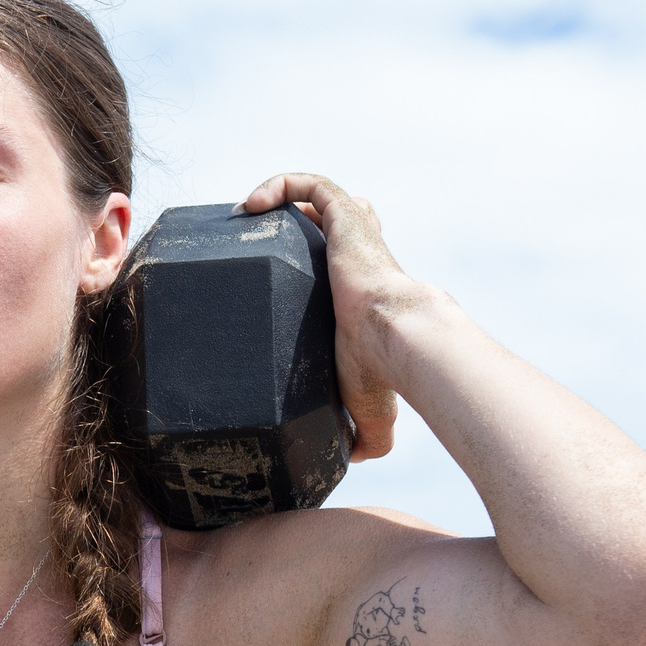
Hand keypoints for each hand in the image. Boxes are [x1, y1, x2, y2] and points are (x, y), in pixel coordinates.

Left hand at [237, 173, 434, 462]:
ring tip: (246, 218)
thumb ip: (366, 433)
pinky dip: (281, 185)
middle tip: (255, 241)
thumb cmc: (382, 373)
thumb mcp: (370, 409)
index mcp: (363, 290)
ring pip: (321, 196)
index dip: (321, 255)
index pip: (348, 261)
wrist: (399, 340)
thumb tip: (356, 460)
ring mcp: (354, 234)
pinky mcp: (345, 218)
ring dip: (283, 198)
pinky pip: (310, 185)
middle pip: (335, 220)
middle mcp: (360, 256)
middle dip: (299, 222)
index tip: (282, 268)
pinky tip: (251, 206)